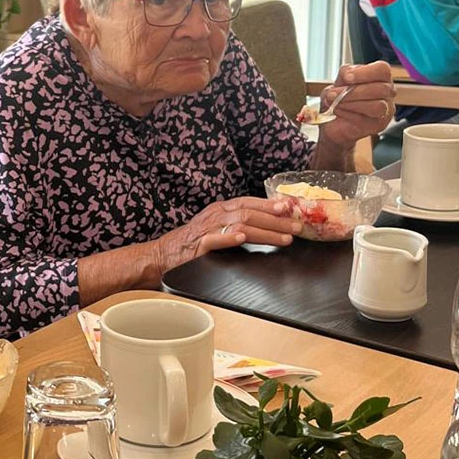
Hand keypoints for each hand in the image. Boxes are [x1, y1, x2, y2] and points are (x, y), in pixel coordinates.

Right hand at [156, 197, 301, 271]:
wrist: (162, 256)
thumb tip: (266, 226)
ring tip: (283, 238)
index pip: (248, 202)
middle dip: (276, 220)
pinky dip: (230, 238)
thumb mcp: (215, 228)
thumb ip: (235, 224)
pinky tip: (243, 238)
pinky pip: (216, 239)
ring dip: (264, 231)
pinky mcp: (199, 245)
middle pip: (250, 213)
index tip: (289, 208)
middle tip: (296, 227)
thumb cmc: (190, 244)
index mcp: (219, 210)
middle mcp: (215, 215)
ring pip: (240, 225)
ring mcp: (207, 229)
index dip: (269, 204)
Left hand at [316, 61, 395, 152]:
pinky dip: (348, 114)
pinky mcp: (378, 125)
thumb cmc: (338, 97)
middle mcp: (387, 92)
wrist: (332, 120)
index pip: (382, 69)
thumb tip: (348, 73)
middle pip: (380, 89)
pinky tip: (338, 111)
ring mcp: (386, 110)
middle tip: (332, 94)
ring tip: (335, 103)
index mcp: (380, 77)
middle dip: (353, 92)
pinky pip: (366, 120)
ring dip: (351, 104)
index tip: (347, 77)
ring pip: (377, 106)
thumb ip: (345, 73)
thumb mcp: (338, 81)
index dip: (365, 72)